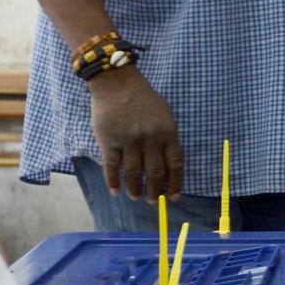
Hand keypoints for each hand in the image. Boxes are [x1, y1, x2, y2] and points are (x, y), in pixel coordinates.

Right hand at [87, 67, 181, 202]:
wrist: (117, 83)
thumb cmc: (143, 99)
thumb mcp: (164, 115)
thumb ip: (167, 138)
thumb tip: (170, 166)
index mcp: (167, 133)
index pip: (175, 165)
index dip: (174, 184)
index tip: (173, 198)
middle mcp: (150, 139)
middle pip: (155, 173)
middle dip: (155, 191)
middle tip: (152, 201)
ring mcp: (129, 141)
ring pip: (133, 173)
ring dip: (135, 189)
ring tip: (136, 197)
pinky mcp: (109, 141)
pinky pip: (112, 167)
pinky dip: (113, 181)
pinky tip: (115, 191)